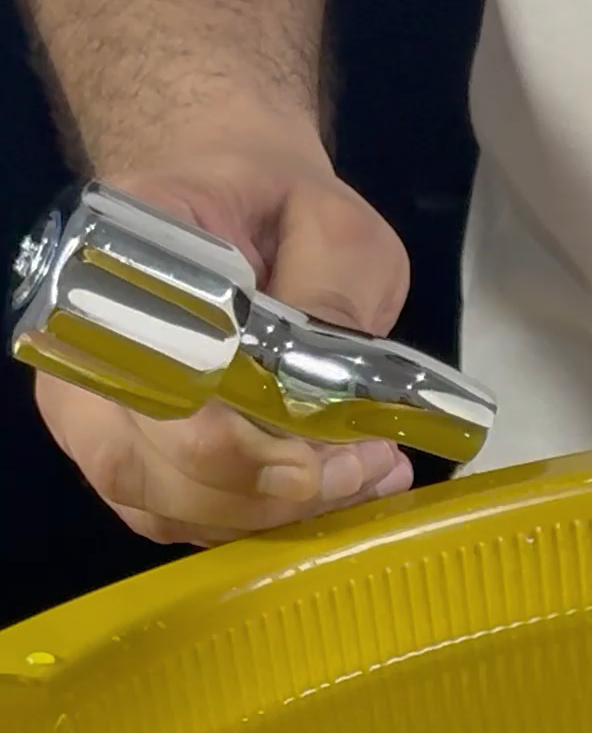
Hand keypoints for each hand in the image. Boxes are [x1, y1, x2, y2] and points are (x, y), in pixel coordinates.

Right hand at [35, 118, 418, 546]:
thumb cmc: (279, 210)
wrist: (238, 209)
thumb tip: (327, 394)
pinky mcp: (130, 458)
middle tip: (364, 468)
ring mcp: (95, 412)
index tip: (313, 455)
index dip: (227, 440)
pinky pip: (183, 519)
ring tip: (365, 478)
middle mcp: (84, 346)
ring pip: (168, 505)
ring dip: (274, 513)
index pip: (149, 379)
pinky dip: (261, 523)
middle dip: (267, 489)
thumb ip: (333, 295)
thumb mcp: (333, 226)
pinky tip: (337, 493)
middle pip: (150, 465)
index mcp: (119, 262)